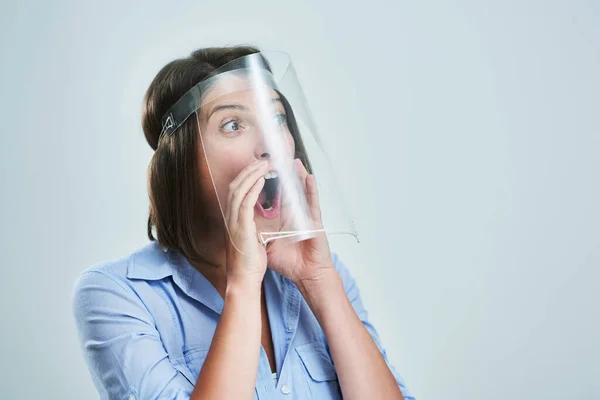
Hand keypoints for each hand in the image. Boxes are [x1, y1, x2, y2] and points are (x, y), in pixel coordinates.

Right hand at [224, 159, 270, 287]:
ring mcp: (233, 223)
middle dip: (248, 170)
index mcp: (233, 220)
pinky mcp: (241, 228)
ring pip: (238, 190)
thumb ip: (250, 228)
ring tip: (264, 164)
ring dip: (251, 175)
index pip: (236, 192)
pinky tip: (260, 180)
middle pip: (235, 186)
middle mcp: (230, 218)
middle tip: (262, 160)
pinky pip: (245, 203)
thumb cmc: (248, 264)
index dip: (245, 177)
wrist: (243, 281)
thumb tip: (256, 220)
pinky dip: (252, 189)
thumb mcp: (249, 241)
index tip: (257, 168)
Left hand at [266, 159, 336, 285]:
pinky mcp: (314, 222)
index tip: (259, 172)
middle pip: (287, 191)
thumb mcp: (268, 246)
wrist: (306, 275)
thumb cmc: (289, 263)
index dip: (268, 186)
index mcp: (283, 220)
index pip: (274, 198)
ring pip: (301, 192)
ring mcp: (305, 217)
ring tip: (292, 162)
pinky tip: (309, 177)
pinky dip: (311, 190)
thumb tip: (241, 228)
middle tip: (273, 161)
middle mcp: (295, 215)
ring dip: (297, 176)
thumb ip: (257, 235)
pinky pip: (313, 203)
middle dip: (281, 176)